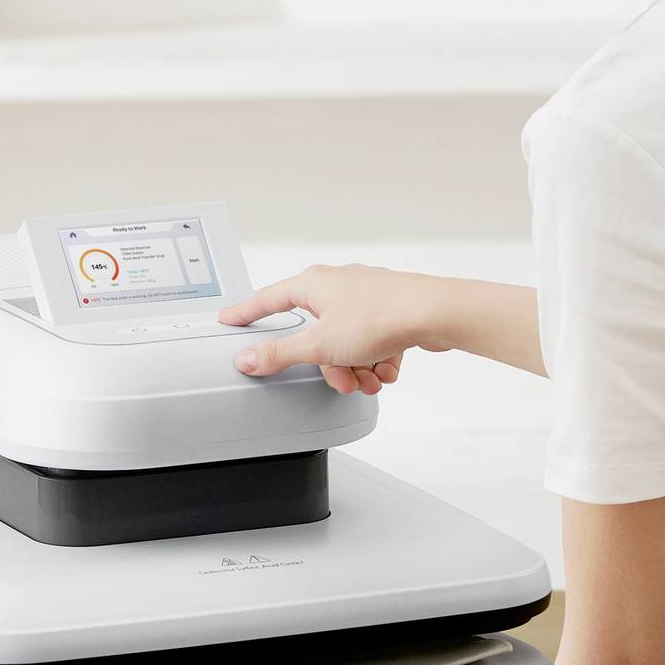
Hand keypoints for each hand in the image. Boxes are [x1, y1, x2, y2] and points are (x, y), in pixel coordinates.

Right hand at [218, 264, 441, 395]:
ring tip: (371, 379)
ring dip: (357, 368)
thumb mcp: (320, 344)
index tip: (230, 319)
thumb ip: (280, 354)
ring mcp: (366, 297)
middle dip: (330, 365)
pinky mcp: (389, 311)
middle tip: (343, 380)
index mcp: (314, 284)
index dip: (247, 312)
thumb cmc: (381, 317)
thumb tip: (248, 359)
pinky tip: (387, 370)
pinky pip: (372, 343)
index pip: (269, 299)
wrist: (435, 313)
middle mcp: (338, 285)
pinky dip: (377, 360)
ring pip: (347, 343)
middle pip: (317, 334)